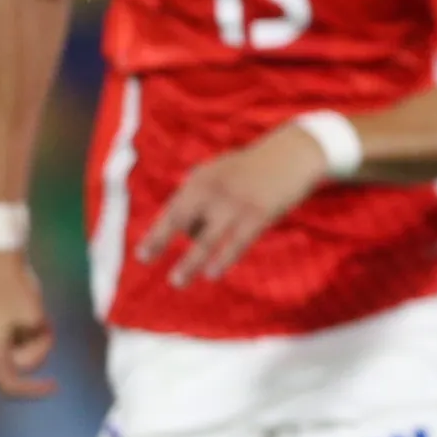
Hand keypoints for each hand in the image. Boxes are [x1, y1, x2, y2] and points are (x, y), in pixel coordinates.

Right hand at [0, 249, 56, 397]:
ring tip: (34, 314)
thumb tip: (27, 363)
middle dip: (37, 348)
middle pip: (18, 365)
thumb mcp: (36, 323)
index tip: (55, 386)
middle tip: (45, 323)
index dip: (34, 389)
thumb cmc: (17, 290)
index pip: (11, 384)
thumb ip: (36, 349)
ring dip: (31, 339)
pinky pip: (9, 342)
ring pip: (15, 353)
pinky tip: (24, 313)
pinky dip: (23, 333)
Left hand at [136, 122, 329, 285]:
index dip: (156, 233)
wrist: (293, 155)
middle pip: (179, 220)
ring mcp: (235, 204)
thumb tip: (187, 228)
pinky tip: (212, 274)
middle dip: (159, 240)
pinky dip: (223, 259)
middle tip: (145, 259)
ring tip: (177, 281)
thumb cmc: (254, 168)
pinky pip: (236, 243)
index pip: (172, 210)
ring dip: (190, 262)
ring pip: (206, 239)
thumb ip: (200, 194)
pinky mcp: (258, 215)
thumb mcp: (220, 172)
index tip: (143, 254)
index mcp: (200, 180)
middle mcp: (212, 191)